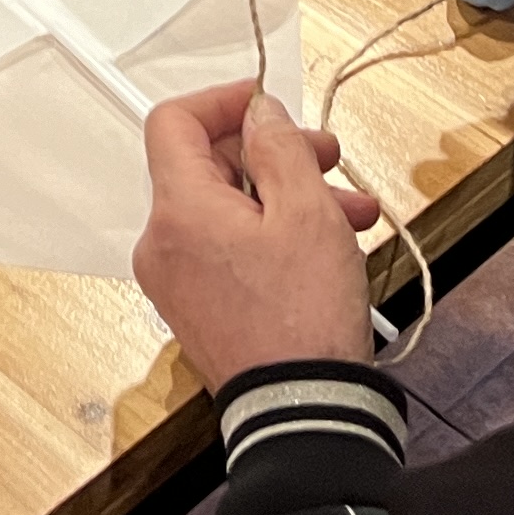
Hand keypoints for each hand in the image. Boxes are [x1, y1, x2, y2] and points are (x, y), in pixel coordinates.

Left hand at [133, 82, 385, 384]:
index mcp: (178, 212)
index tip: (266, 104)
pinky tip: (327, 245)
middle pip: (207, 166)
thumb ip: (279, 148)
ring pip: (228, 210)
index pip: (173, 122)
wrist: (303, 412)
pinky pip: (228, 249)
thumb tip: (259, 115)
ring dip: (288, 198)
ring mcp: (177, 281)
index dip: (222, 102)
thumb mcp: (307, 212)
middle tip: (328, 158)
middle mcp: (163, 244)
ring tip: (350, 211)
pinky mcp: (199, 308)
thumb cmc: (303, 322)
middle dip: (275, 155)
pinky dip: (272, 236)